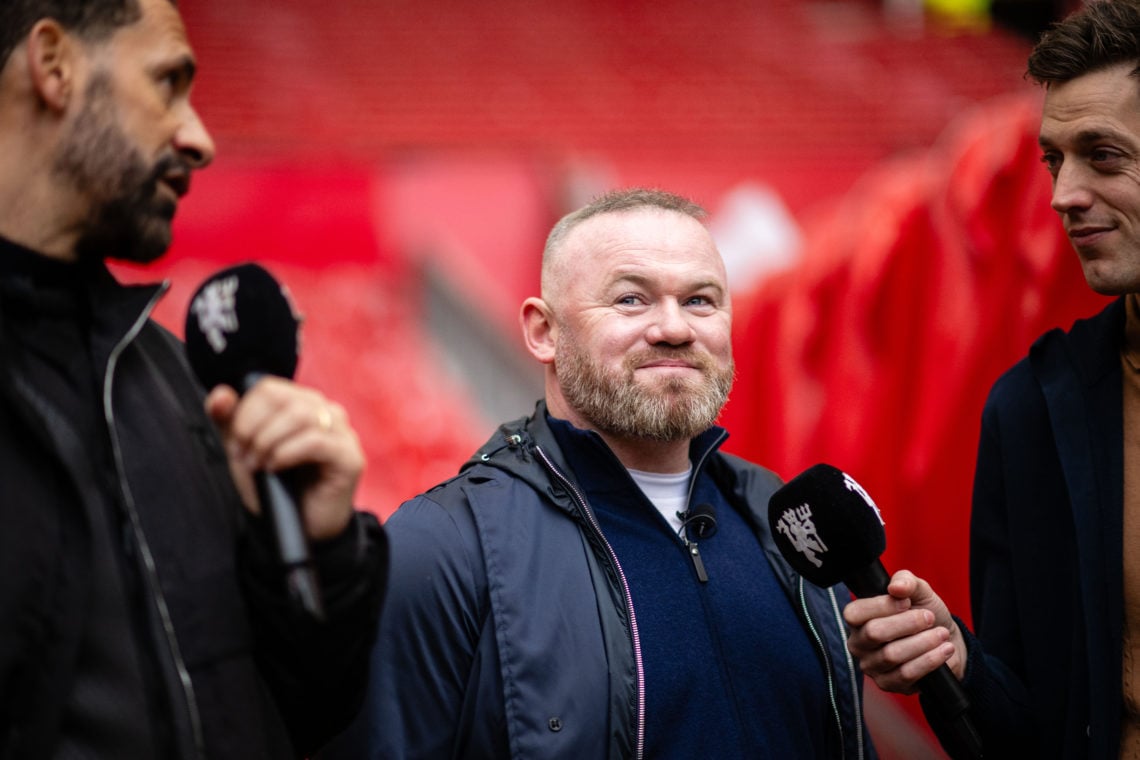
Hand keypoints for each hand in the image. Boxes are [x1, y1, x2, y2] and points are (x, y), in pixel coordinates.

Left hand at [205, 376, 363, 540]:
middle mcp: (326, 413)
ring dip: (269, 442)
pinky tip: (277, 468)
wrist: (303, 529)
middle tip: (246, 457)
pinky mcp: (350, 457)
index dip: (245, 414)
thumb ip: (230, 422)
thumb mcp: (246, 452)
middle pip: (283, 398)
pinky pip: (316, 441)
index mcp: (303, 405)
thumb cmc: (279, 488)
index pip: (269, 388)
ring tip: (261, 464)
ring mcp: (342, 433)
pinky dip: (287, 453)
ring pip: (300, 415)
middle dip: (254, 428)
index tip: (237, 446)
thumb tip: (221, 395)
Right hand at [843, 569, 966, 693]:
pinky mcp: (888, 684)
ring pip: (892, 655)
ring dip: (923, 642)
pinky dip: (929, 660)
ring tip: (941, 633)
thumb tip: (896, 586)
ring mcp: (871, 666)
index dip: (881, 606)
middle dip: (908, 624)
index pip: (855, 613)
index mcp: (858, 619)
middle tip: (929, 617)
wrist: (947, 641)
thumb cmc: (925, 613)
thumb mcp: (918, 591)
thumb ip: (906, 581)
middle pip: (874, 633)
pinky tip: (943, 650)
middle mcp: (859, 643)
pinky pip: (906, 674)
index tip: (907, 601)